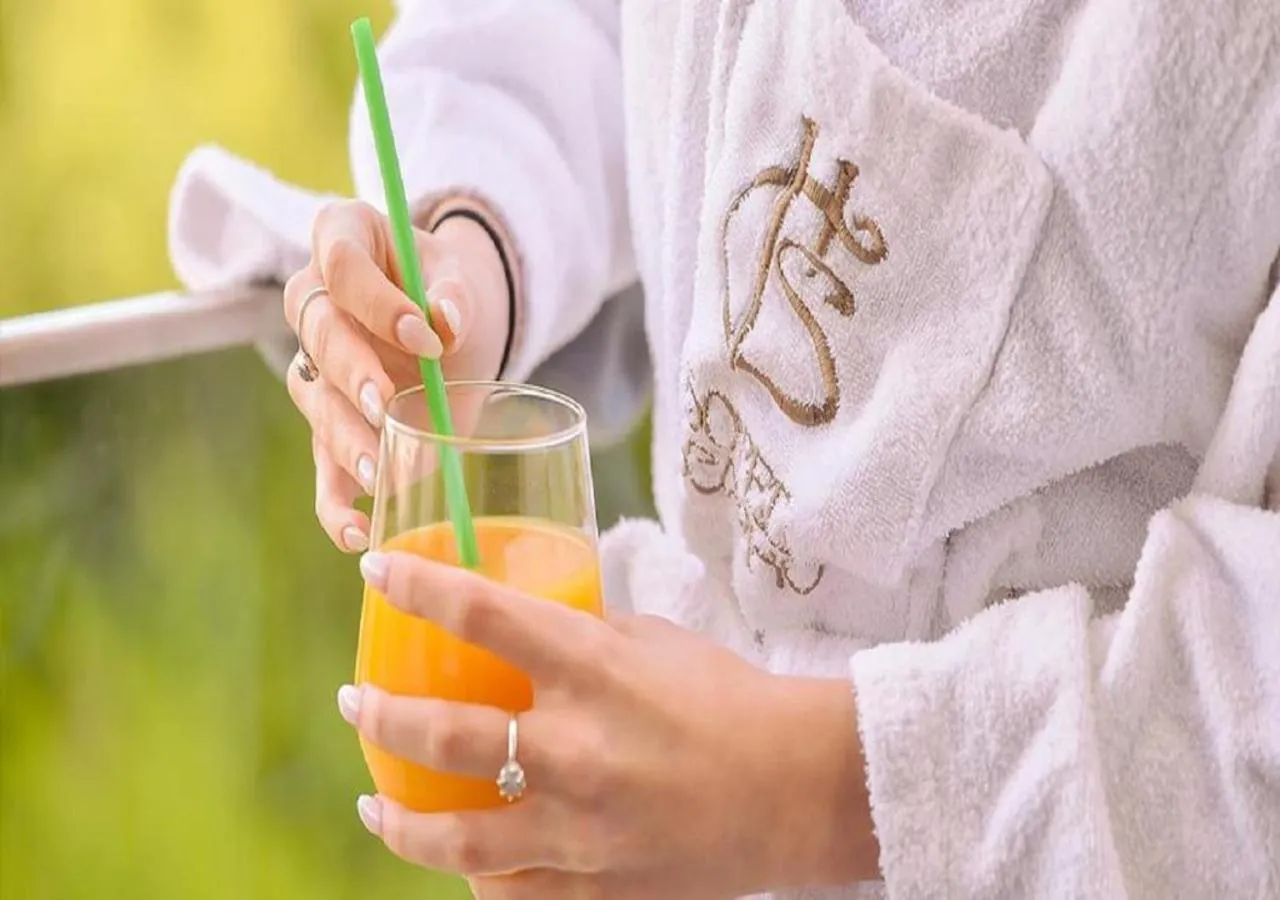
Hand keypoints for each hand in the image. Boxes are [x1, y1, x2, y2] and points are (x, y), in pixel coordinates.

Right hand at [284, 200, 511, 552]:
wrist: (458, 331)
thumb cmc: (455, 294)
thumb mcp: (464, 283)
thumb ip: (457, 297)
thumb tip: (446, 320)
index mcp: (343, 240)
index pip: (340, 262)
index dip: (373, 299)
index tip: (421, 332)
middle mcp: (315, 300)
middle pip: (317, 333)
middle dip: (351, 372)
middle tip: (385, 403)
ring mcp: (315, 366)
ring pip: (316, 400)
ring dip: (346, 438)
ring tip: (380, 472)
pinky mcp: (331, 425)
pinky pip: (322, 466)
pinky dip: (336, 504)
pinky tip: (358, 530)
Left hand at [337, 551, 879, 897]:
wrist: (804, 789)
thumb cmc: (733, 699)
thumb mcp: (655, 644)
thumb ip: (586, 636)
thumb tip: (528, 621)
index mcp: (596, 670)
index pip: (481, 613)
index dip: (416, 588)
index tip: (379, 573)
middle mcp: (578, 749)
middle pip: (442, 733)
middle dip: (380, 712)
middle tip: (356, 699)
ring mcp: (583, 828)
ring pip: (454, 837)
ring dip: (397, 818)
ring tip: (372, 800)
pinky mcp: (598, 885)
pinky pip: (510, 891)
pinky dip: (474, 874)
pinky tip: (457, 859)